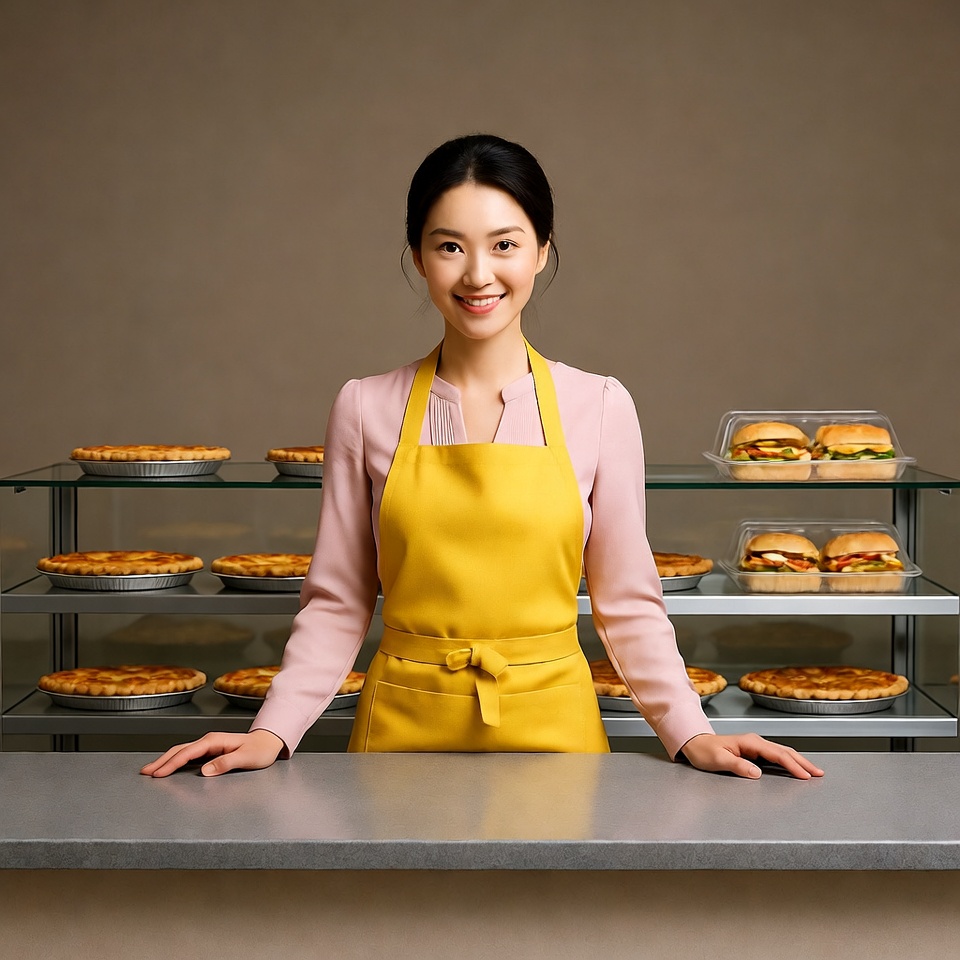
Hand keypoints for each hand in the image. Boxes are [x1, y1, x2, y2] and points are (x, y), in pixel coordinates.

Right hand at [139, 729, 284, 778]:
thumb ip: (226, 763)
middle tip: (145, 772)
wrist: (268, 743)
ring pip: (182, 752)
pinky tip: (168, 767)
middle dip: (162, 761)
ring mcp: (208, 745)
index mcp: (214, 740)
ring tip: (151, 770)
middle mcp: (209, 741)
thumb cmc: (260, 750)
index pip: (188, 753)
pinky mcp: (210, 751)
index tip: (159, 773)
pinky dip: (175, 761)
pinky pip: (188, 755)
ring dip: (166, 760)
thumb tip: (204, 771)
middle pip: (180, 750)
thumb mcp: (246, 758)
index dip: (172, 763)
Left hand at [679, 732, 824, 779]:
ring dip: (798, 761)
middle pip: (784, 751)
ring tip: (813, 771)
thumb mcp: (717, 760)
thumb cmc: (704, 751)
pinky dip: (789, 762)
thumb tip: (757, 772)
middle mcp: (754, 742)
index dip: (792, 765)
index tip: (804, 775)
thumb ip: (737, 765)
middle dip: (803, 762)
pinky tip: (795, 768)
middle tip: (819, 773)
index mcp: (749, 742)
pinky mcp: (754, 752)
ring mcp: (755, 746)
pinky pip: (776, 756)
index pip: (776, 754)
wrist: (695, 744)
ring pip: (782, 753)